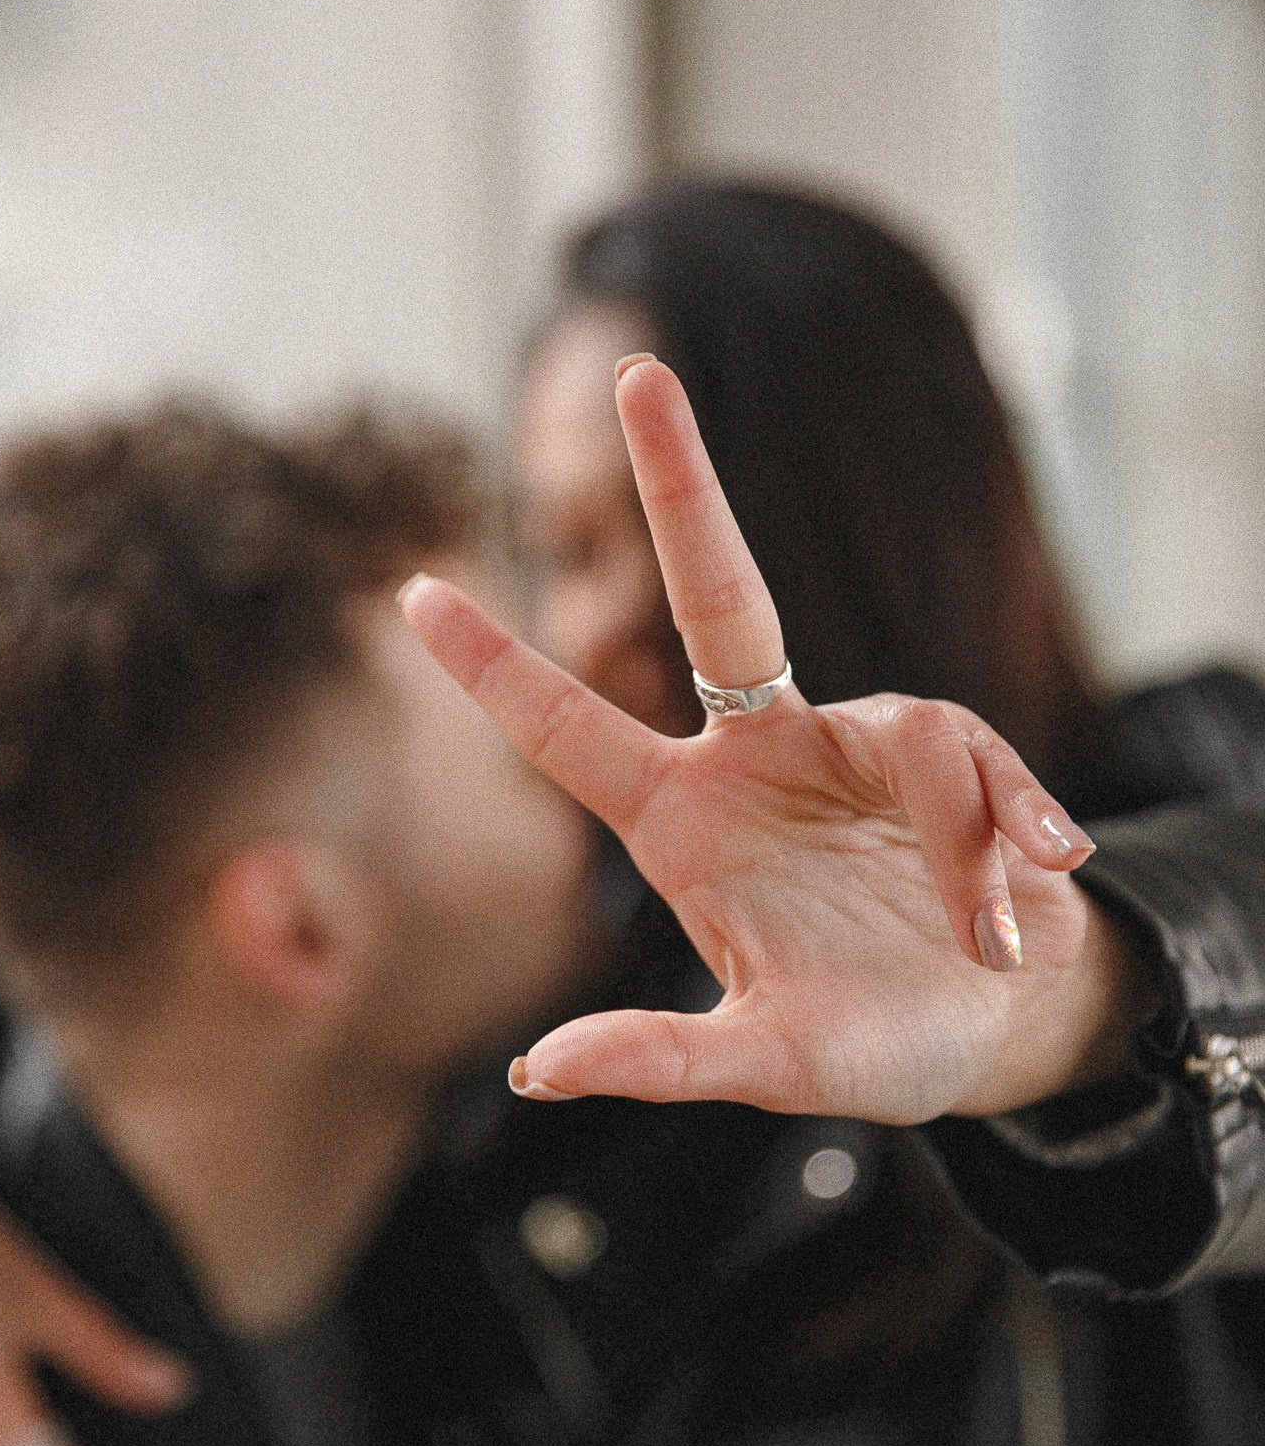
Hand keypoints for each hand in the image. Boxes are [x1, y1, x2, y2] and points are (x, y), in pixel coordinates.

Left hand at [401, 357, 1112, 1125]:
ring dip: (959, 843)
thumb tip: (529, 1073)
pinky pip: (979, 768)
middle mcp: (760, 755)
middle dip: (683, 484)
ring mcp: (856, 740)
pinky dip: (1010, 837)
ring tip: (987, 940)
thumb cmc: (869, 1042)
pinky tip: (1031, 907)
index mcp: (683, 822)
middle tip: (641, 372)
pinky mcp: (950, 749)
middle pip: (719, 595)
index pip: (572, 733)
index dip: (497, 668)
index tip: (414, 591)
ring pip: (914, 734)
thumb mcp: (764, 1062)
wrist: (997, 1028)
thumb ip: (659, 1060)